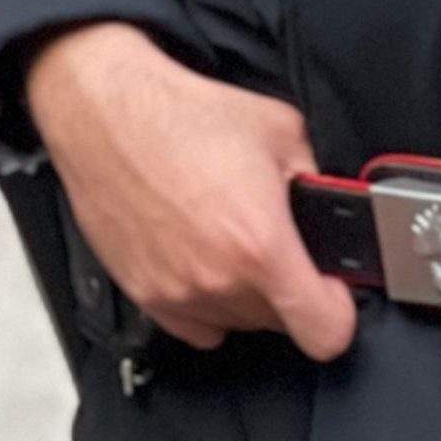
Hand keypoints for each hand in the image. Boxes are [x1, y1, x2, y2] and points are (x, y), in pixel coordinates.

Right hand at [27, 21, 354, 360]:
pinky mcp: (141, 289)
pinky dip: (202, 301)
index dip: (338, 310)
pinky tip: (195, 257)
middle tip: (268, 242)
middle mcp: (218, 278)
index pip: (327, 333)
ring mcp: (176, 290)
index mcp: (261, 246)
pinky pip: (192, 323)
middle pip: (279, 323)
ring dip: (241, 292)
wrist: (102, 107)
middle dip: (284, 287)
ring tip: (223, 239)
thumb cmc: (176, 112)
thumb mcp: (278, 129)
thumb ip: (316, 179)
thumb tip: (328, 204)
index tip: (329, 290)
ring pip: (235, 321)